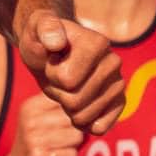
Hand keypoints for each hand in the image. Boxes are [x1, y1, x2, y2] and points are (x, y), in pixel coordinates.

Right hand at [0, 94, 85, 155]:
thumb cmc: (36, 145)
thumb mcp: (40, 120)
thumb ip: (62, 108)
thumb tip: (94, 104)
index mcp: (30, 106)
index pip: (70, 102)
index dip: (76, 115)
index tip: (64, 126)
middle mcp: (29, 120)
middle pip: (75, 119)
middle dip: (74, 132)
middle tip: (58, 142)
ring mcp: (32, 141)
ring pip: (76, 137)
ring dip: (71, 147)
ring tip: (56, 151)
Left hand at [17, 14, 123, 133]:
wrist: (50, 52)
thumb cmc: (41, 40)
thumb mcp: (36, 28)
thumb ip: (45, 29)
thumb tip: (55, 42)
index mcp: (98, 43)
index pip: (67, 79)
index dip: (51, 74)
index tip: (52, 59)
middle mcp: (114, 63)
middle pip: (75, 101)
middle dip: (57, 91)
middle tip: (56, 76)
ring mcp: (118, 84)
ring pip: (83, 116)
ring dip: (66, 105)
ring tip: (65, 86)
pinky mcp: (119, 102)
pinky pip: (99, 127)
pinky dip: (82, 123)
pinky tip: (76, 108)